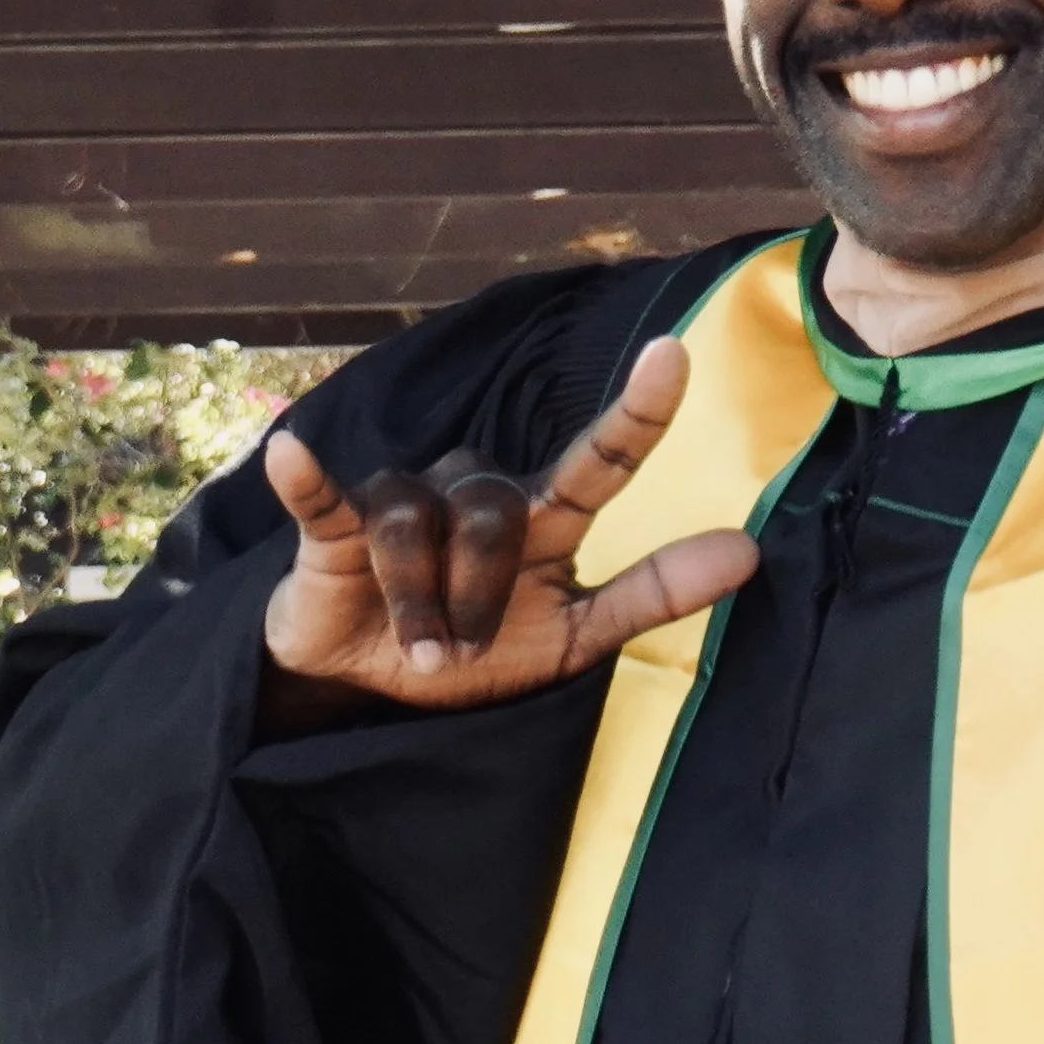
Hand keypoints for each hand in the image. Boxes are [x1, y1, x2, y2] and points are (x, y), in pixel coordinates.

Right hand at [260, 335, 759, 712]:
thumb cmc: (479, 651)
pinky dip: (310, 478)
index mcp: (542, 517)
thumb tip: (750, 553)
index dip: (638, 410)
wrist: (372, 690)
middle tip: (466, 653)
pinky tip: (293, 454)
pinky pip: (327, 496)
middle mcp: (477, 490)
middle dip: (482, 595)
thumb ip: (655, 593)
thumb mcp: (575, 638)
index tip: (675, 353)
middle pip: (498, 512)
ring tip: (423, 652)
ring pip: (421, 524)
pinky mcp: (333, 525)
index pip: (602, 460)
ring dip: (423, 604)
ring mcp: (404, 500)